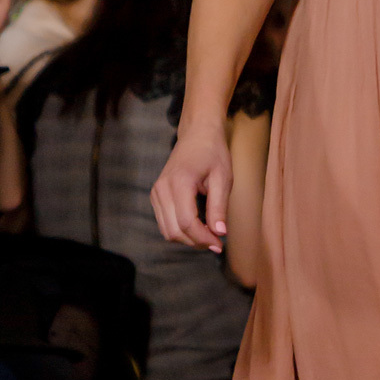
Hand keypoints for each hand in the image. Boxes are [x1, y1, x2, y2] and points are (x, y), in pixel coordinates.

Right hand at [151, 127, 231, 252]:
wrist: (197, 135)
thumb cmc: (213, 153)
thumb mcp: (223, 178)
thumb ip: (219, 207)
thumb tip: (220, 233)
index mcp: (179, 182)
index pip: (187, 222)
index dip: (203, 238)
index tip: (220, 244)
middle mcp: (162, 189)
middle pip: (175, 231)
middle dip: (196, 241)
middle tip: (217, 241)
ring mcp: (156, 192)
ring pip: (167, 231)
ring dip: (188, 239)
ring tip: (209, 234)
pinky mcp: (156, 196)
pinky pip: (165, 223)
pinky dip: (180, 230)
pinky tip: (198, 226)